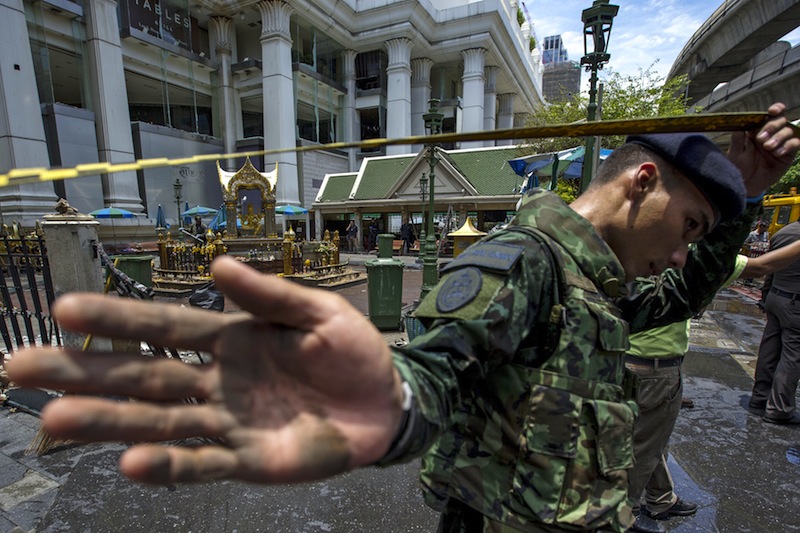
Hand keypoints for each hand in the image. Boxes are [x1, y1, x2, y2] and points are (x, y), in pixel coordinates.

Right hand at [7, 256, 401, 484]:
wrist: (385, 402)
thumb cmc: (350, 351)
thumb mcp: (318, 312)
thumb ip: (270, 295)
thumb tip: (217, 265)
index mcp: (230, 338)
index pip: (164, 327)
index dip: (118, 320)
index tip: (66, 310)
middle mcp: (216, 380)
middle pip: (142, 377)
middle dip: (84, 373)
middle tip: (20, 369)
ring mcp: (228, 422)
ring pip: (160, 422)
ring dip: (109, 423)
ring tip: (55, 421)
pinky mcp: (248, 460)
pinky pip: (203, 464)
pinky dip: (169, 466)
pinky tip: (130, 464)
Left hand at [727, 102, 799, 195]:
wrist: (745, 184)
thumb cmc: (739, 167)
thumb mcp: (735, 153)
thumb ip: (737, 139)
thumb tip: (739, 125)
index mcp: (758, 129)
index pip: (771, 114)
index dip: (775, 109)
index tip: (771, 111)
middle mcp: (771, 134)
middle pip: (780, 120)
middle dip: (772, 126)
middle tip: (761, 139)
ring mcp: (781, 143)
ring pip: (788, 131)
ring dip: (778, 137)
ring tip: (768, 147)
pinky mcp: (788, 154)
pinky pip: (794, 144)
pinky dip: (788, 146)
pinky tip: (778, 153)